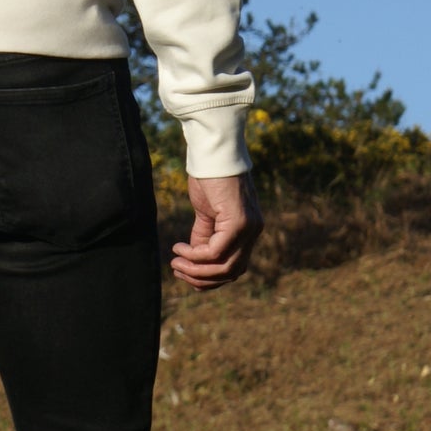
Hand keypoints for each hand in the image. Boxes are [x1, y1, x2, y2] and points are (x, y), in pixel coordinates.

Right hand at [170, 173, 262, 290]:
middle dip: (202, 278)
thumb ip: (205, 235)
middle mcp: (254, 231)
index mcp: (249, 230)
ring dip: (197, 271)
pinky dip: (195, 255)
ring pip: (225, 267)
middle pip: (232, 272)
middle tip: (178, 271)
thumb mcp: (207, 212)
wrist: (214, 152)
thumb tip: (195, 258)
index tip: (187, 273)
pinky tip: (180, 249)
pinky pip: (215, 251)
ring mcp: (249, 228)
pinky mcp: (238, 222)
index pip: (235, 267)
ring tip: (176, 264)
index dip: (211, 278)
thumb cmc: (209, 177)